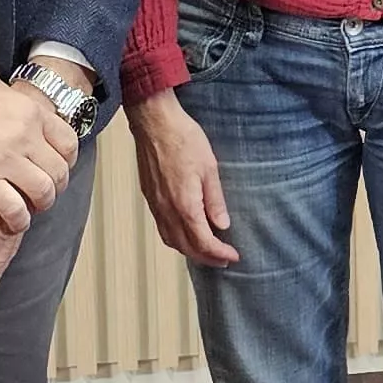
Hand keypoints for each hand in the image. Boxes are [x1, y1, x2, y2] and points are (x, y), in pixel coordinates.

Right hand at [0, 68, 74, 224]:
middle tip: (43, 194)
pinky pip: (13, 209)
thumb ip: (9, 98)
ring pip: (42, 193)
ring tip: (28, 210)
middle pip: (58, 172)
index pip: (67, 142)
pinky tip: (10, 222)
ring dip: (39, 206)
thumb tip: (13, 101)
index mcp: (29, 110)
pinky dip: (16, 220)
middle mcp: (25, 135)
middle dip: (55, 187)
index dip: (66, 161)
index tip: (56, 169)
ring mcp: (5, 158)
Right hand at [127, 92, 237, 266]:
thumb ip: (215, 200)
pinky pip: (161, 228)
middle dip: (206, 257)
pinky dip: (175, 238)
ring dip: (189, 251)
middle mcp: (167, 210)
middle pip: (185, 247)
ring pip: (171, 240)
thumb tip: (222, 224)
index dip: (219, 253)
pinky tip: (185, 233)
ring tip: (206, 251)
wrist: (154, 123)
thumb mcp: (209, 168)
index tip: (233, 255)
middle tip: (223, 259)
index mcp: (184, 205)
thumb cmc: (183, 139)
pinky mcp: (149, 196)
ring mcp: (155, 204)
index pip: (203, 241)